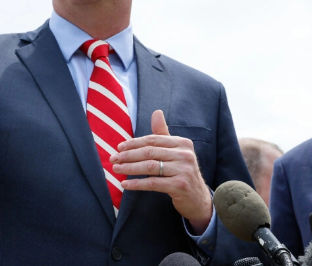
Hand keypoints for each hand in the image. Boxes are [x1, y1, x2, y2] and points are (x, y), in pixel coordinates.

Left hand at [111, 110, 212, 233]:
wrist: (198, 199)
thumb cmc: (182, 173)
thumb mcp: (176, 152)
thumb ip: (164, 134)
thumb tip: (156, 112)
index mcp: (183, 143)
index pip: (153, 140)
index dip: (134, 143)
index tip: (119, 147)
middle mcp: (185, 154)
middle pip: (150, 152)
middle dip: (129, 155)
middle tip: (113, 159)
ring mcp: (184, 170)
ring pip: (150, 166)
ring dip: (129, 168)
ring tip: (116, 169)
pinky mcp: (180, 185)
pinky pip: (153, 183)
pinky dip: (137, 183)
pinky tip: (125, 184)